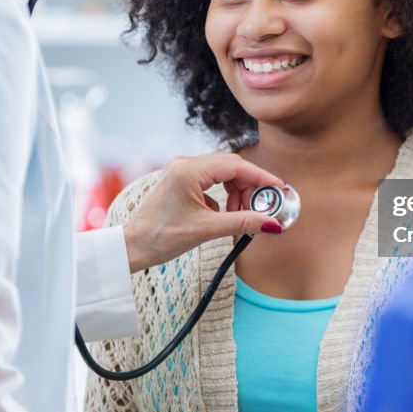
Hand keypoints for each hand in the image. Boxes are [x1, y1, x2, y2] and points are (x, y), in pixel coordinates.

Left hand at [122, 152, 284, 272]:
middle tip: (263, 208)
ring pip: (222, 174)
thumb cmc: (160, 237)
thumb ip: (242, 222)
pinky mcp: (180, 181)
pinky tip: (223, 216)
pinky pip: (211, 182)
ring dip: (237, 193)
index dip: (262, 177)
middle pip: (231, 167)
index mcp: (189, 170)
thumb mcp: (206, 230)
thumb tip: (271, 224)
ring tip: (241, 216)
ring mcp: (181, 171)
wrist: (132, 247)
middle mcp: (185, 164)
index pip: (236, 166)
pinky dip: (223, 197)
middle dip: (250, 187)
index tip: (280, 188)